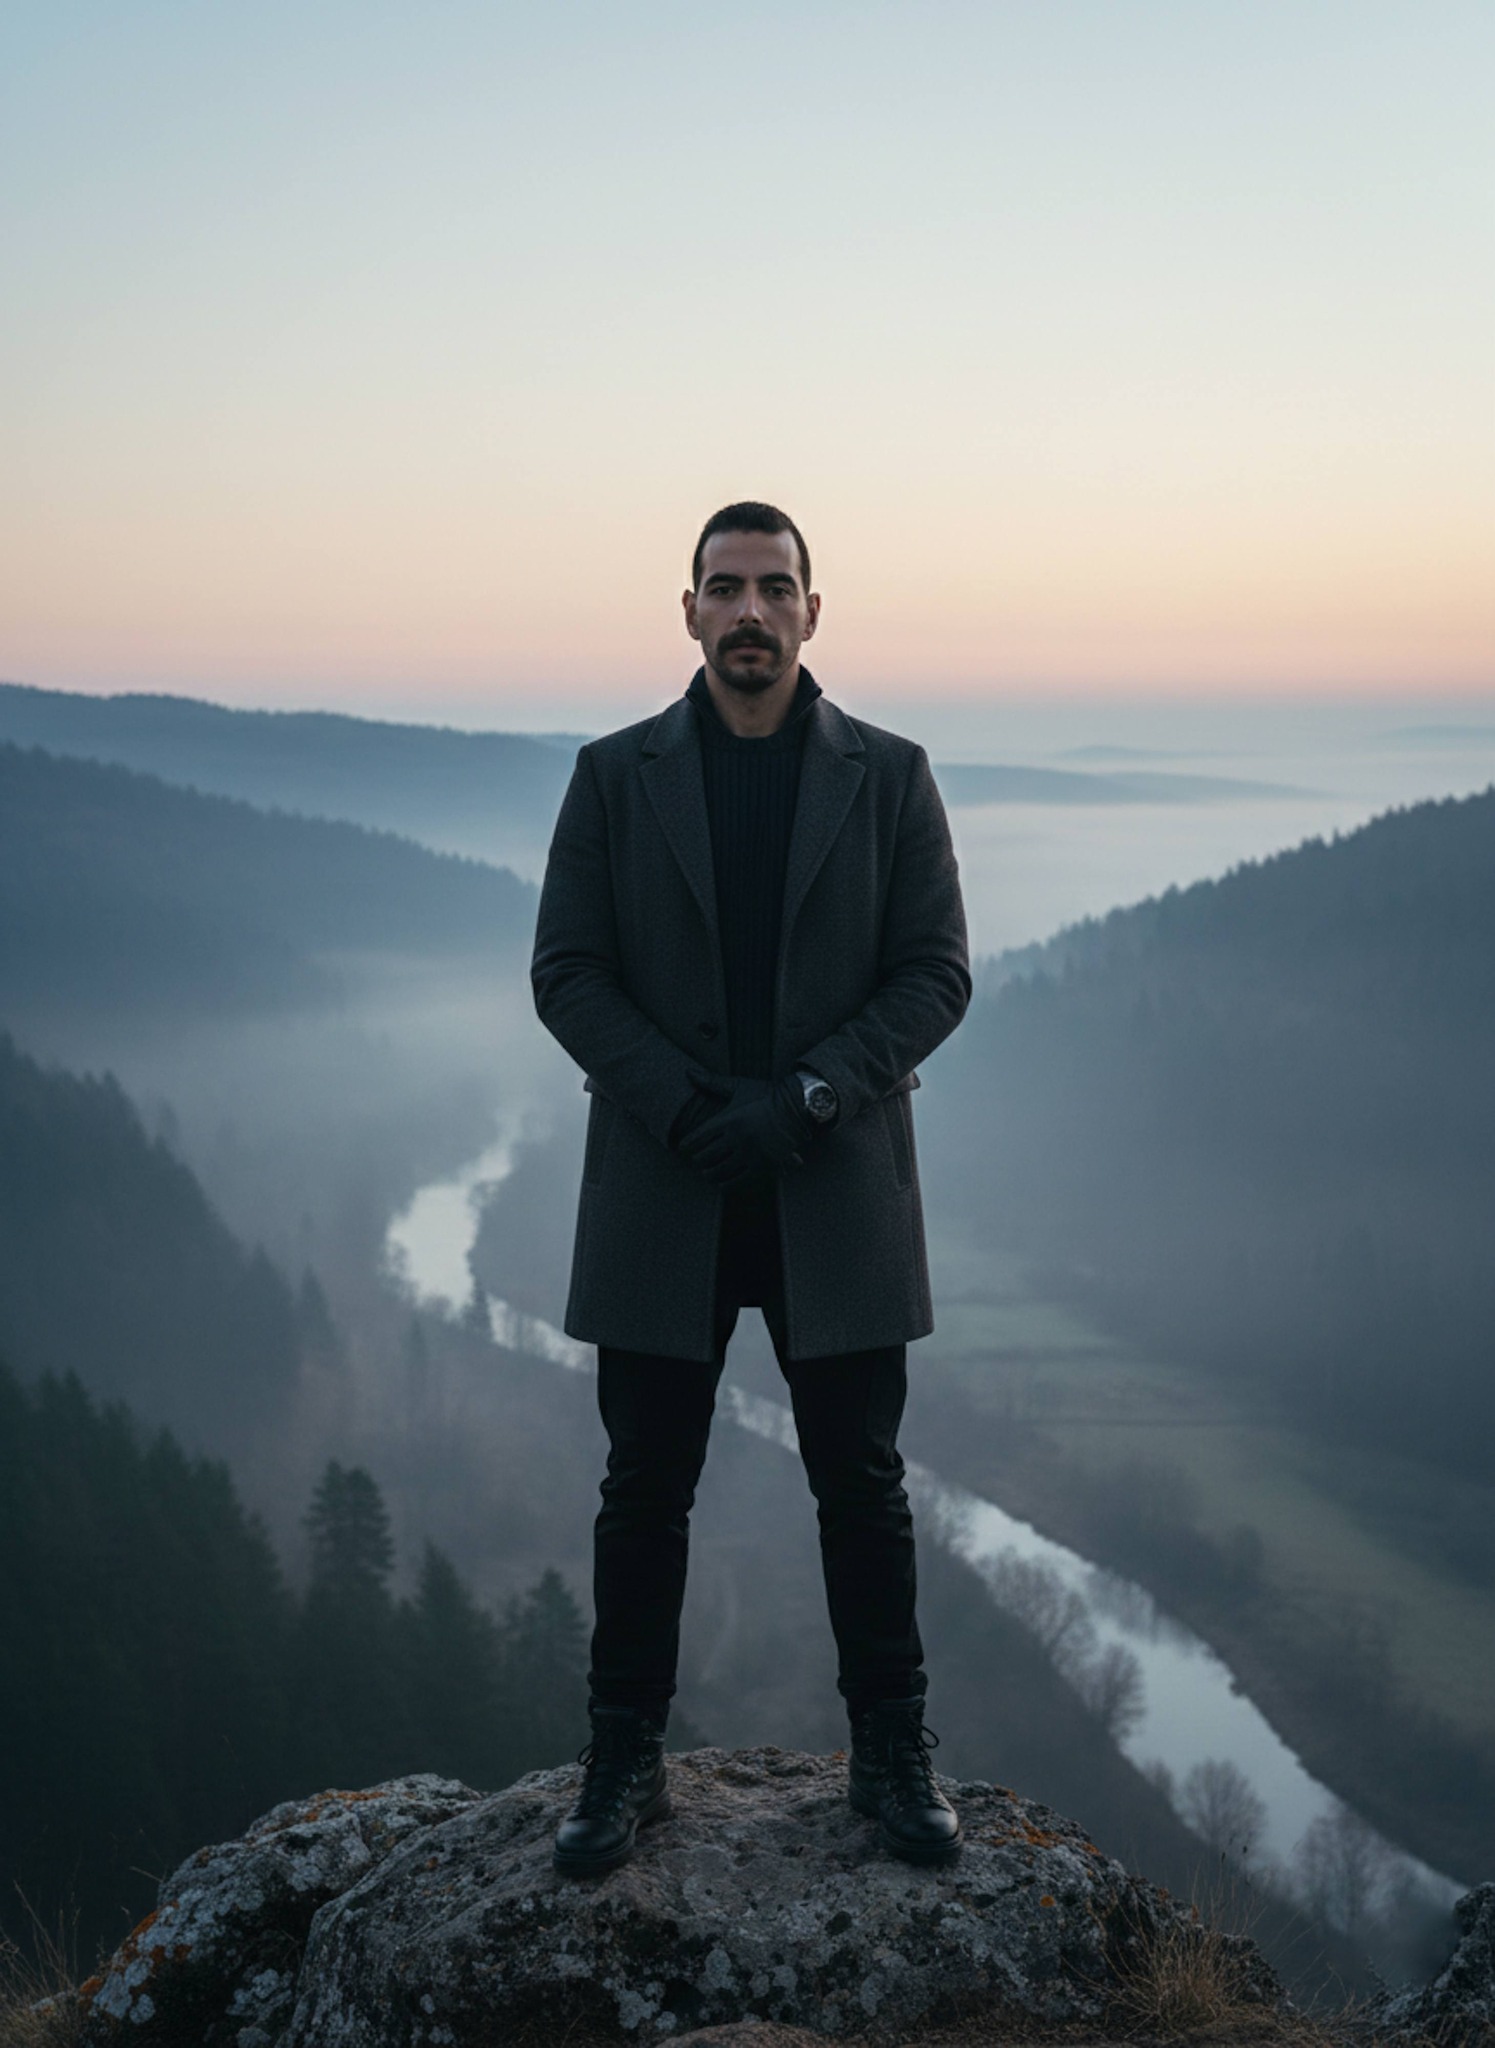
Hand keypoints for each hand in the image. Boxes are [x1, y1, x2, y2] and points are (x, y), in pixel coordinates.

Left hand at [676, 1075, 815, 1190]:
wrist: (798, 1107)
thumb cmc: (766, 1094)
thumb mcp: (739, 1086)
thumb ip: (712, 1082)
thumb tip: (688, 1071)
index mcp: (730, 1119)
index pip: (699, 1136)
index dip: (687, 1144)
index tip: (681, 1148)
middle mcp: (738, 1138)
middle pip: (707, 1156)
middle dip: (698, 1160)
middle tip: (695, 1161)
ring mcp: (751, 1153)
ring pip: (721, 1170)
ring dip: (709, 1173)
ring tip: (706, 1173)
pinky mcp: (764, 1165)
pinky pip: (738, 1180)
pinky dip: (726, 1183)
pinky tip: (721, 1183)